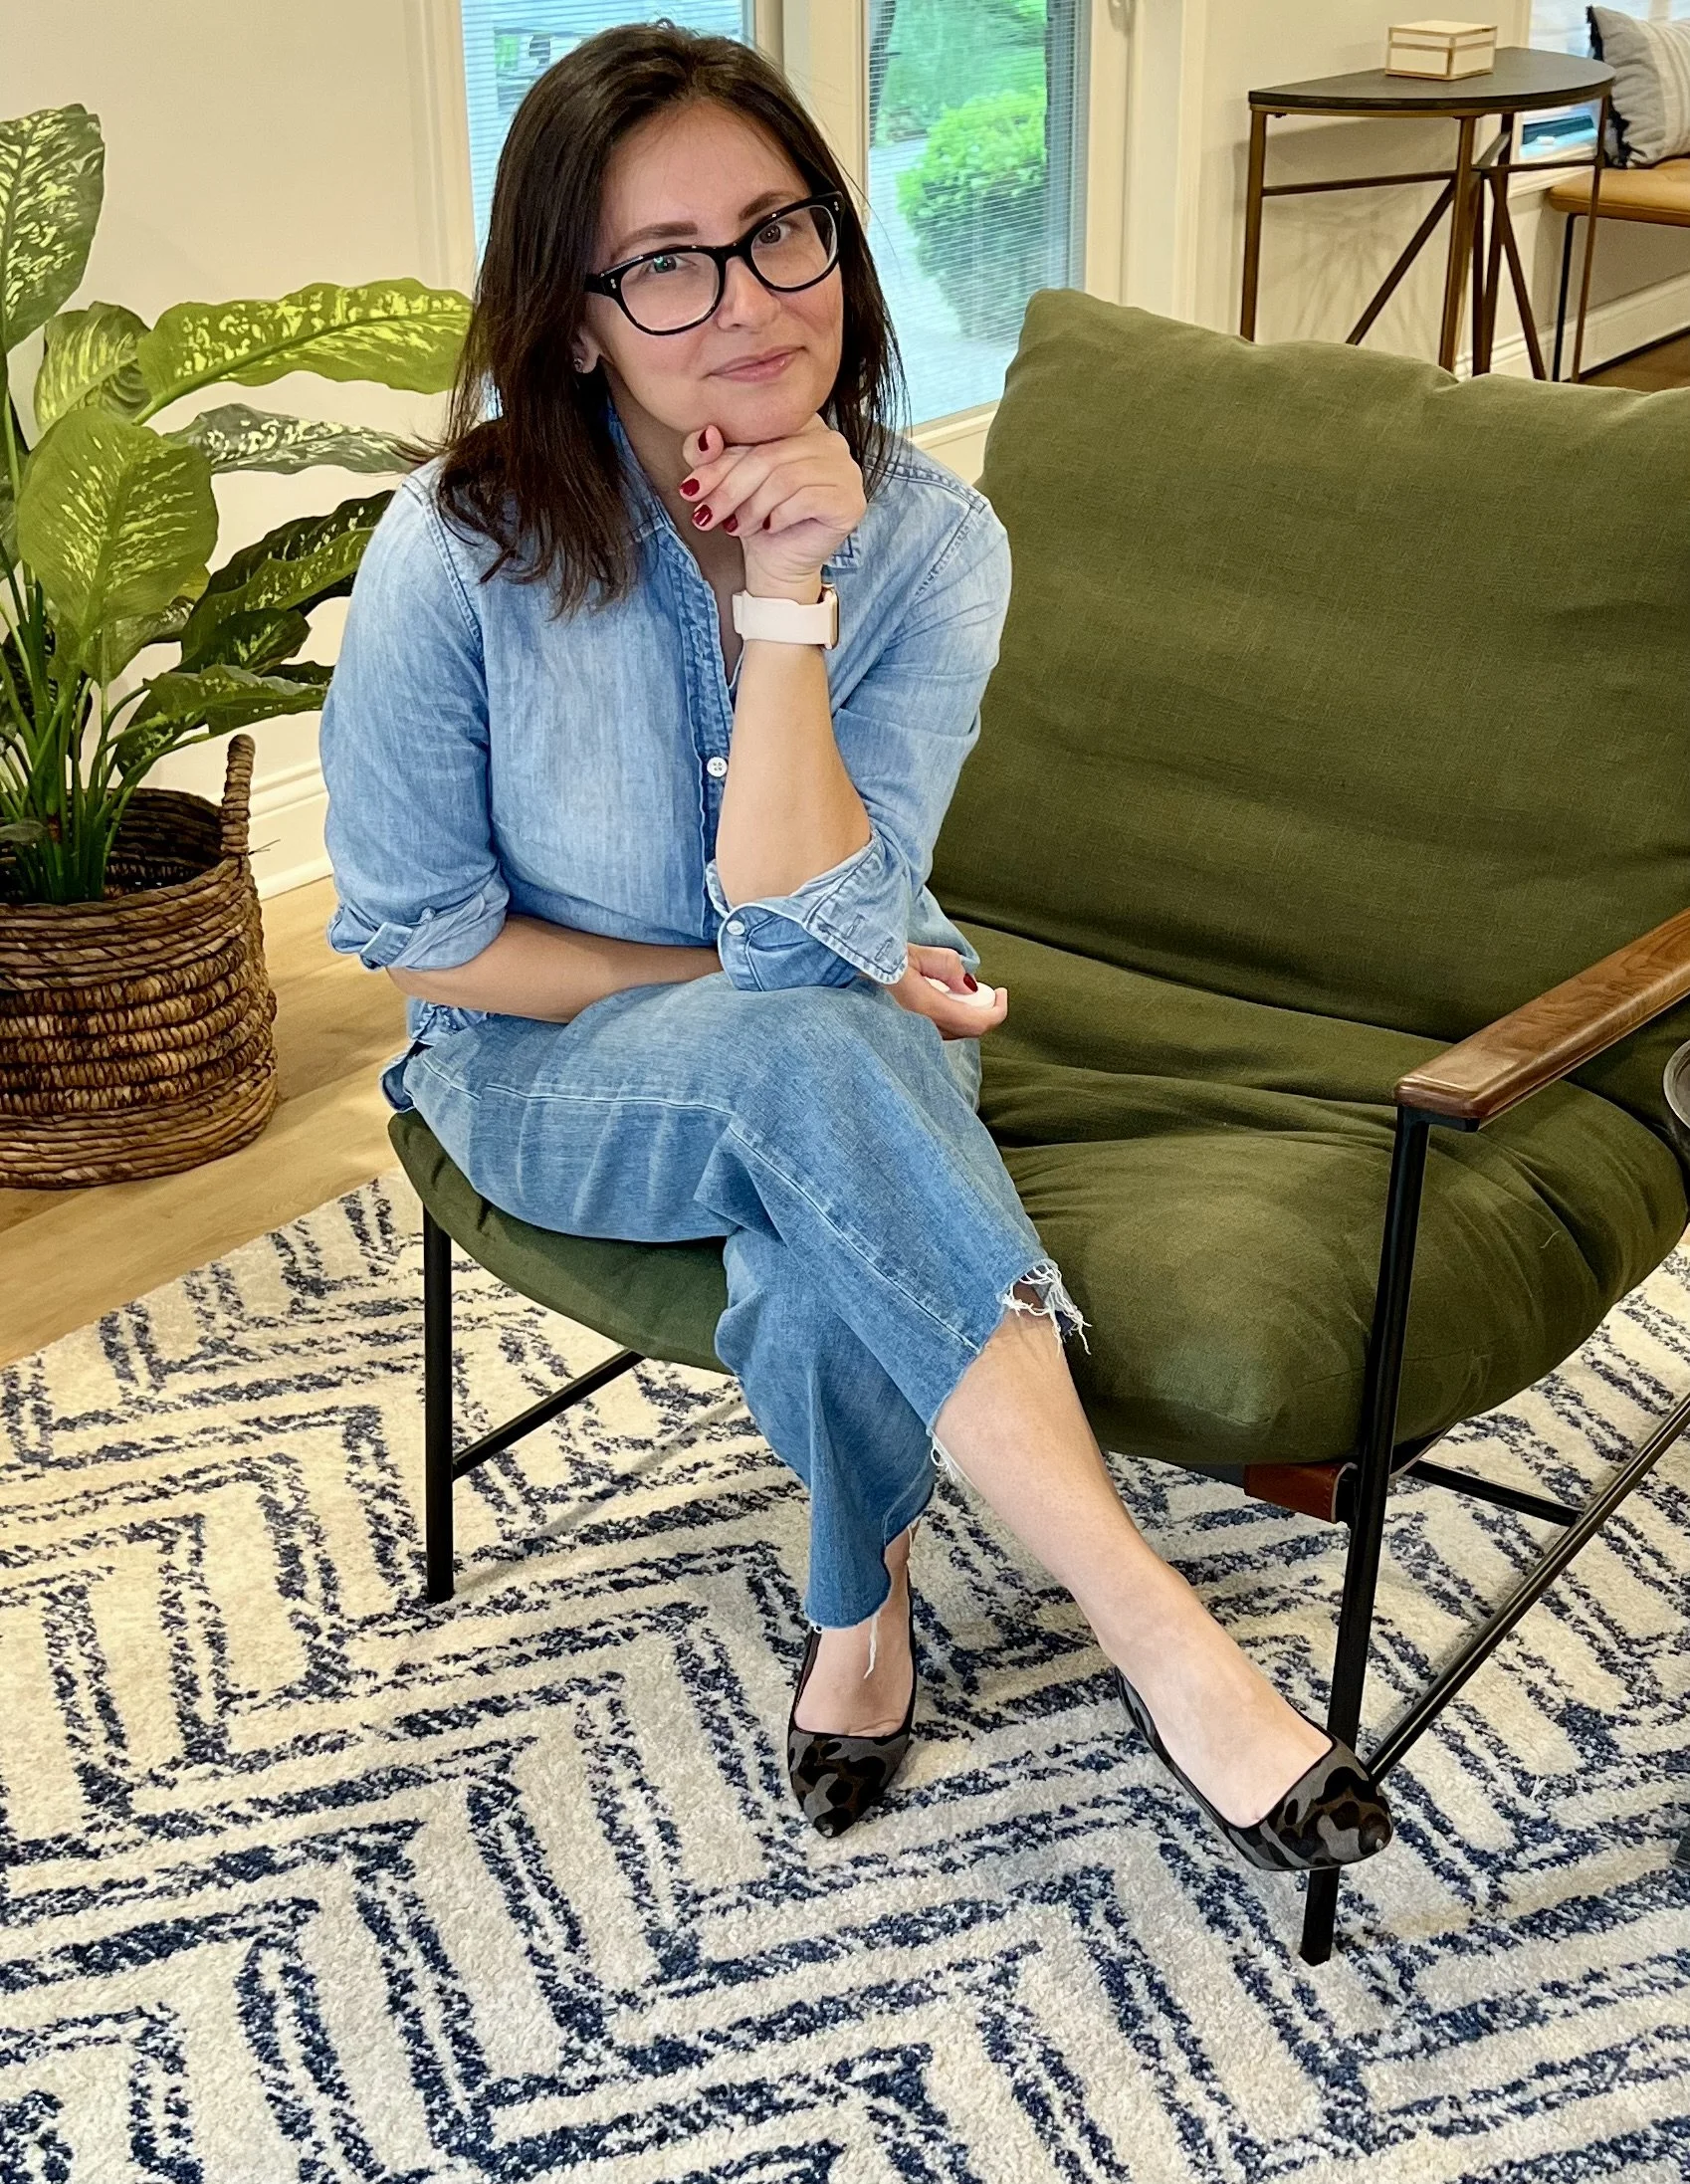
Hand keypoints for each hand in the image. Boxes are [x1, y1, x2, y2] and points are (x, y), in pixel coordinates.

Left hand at [681, 416, 865, 595]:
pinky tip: (769, 528)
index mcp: (801, 423)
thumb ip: (710, 452)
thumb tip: (706, 437)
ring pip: (785, 479)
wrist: (778, 564)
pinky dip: (779, 516)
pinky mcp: (850, 500)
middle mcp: (830, 440)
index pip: (757, 433)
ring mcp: (846, 469)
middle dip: (729, 489)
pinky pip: (806, 500)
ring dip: (752, 507)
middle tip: (705, 515)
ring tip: (737, 526)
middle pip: (769, 456)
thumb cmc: (756, 517)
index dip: (720, 462)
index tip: (691, 490)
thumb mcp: (726, 479)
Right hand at [889, 945, 1007, 1040]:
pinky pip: (937, 1033)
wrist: (846, 969)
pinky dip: (950, 1019)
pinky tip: (942, 1000)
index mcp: (927, 1008)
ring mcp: (911, 1035)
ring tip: (961, 992)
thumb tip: (970, 986)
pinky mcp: (904, 1034)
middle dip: (984, 1012)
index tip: (1002, 993)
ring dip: (966, 1016)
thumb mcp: (917, 954)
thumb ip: (949, 967)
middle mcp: (920, 1028)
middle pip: (968, 1031)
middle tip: (986, 991)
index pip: (978, 1023)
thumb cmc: (878, 958)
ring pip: (953, 1034)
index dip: (998, 1011)